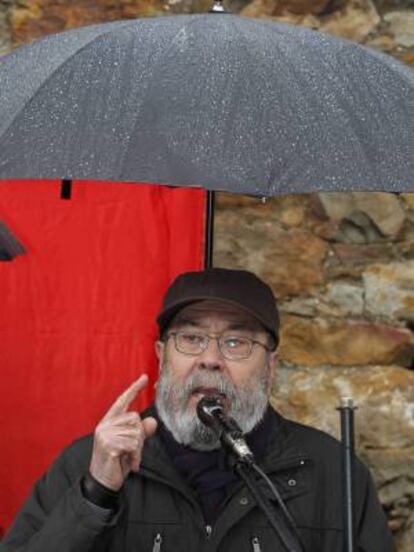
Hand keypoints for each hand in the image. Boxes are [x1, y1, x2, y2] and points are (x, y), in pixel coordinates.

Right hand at [89, 374, 156, 490]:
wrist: (102, 483)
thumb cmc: (116, 463)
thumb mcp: (131, 445)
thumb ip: (141, 432)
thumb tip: (153, 421)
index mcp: (109, 421)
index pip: (123, 401)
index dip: (134, 389)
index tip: (145, 378)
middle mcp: (105, 425)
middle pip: (135, 419)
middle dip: (140, 437)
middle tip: (133, 453)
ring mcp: (105, 434)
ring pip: (136, 432)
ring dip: (138, 449)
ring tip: (129, 459)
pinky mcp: (109, 445)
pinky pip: (133, 444)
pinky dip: (135, 456)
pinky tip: (129, 464)